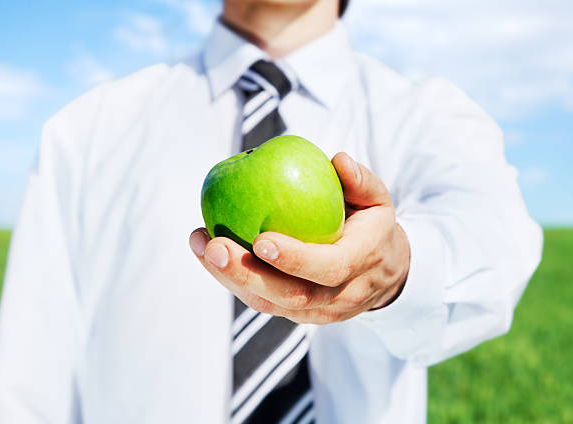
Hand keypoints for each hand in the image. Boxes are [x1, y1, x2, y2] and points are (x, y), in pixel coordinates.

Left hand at [189, 152, 409, 323]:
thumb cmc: (373, 228)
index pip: (328, 269)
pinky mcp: (295, 312)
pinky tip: (206, 250)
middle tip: (214, 246)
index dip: (295, 259)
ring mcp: (315, 311)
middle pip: (289, 296)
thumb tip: (338, 159)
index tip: (260, 240)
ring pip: (268, 304)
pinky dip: (232, 278)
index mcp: (361, 265)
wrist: (385, 275)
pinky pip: (261, 300)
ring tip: (200, 243)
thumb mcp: (378, 201)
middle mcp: (337, 296)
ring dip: (229, 277)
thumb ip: (362, 181)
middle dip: (246, 275)